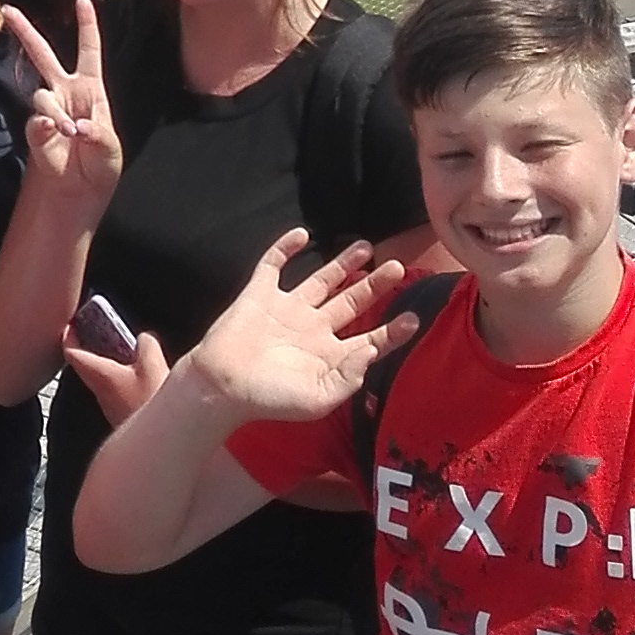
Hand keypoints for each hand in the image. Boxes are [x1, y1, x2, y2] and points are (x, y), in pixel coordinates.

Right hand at [0, 0, 123, 216]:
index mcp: (91, 89)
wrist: (79, 194)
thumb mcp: (111, 150)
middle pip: (43, 55)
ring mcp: (48, 111)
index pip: (88, 50)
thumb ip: (97, 134)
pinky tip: (57, 134)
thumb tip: (75, 125)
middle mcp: (65, 93)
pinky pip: (36, 121)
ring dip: (56, 112)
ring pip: (41, 95)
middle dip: (25, 32)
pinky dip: (46, 127)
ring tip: (70, 132)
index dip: (86, 24)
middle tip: (8, 10)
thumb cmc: (100, 167)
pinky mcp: (36, 131)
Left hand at [60, 318, 167, 430]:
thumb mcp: (152, 364)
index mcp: (99, 374)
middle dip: (90, 345)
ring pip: (100, 377)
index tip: (72, 323)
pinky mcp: (120, 413)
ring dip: (107, 361)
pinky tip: (139, 372)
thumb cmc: (150, 402)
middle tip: (99, 331)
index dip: (69, 335)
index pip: (72, 352)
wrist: (158, 442)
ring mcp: (108, 404)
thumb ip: (146, 344)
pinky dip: (119, 375)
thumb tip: (144, 338)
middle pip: (84, 364)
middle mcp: (99, 391)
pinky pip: (114, 388)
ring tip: (123, 348)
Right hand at [182, 231, 416, 425]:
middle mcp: (312, 329)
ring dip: (343, 264)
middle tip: (397, 267)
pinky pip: (273, 266)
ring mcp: (286, 309)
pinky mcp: (260, 295)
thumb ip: (349, 376)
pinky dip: (285, 248)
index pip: (369, 339)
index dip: (392, 331)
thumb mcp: (318, 400)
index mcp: (329, 356)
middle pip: (351, 302)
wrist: (221, 387)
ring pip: (321, 280)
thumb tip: (373, 349)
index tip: (414, 318)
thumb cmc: (269, 399)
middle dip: (375, 286)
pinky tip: (302, 234)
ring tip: (366, 247)